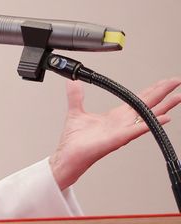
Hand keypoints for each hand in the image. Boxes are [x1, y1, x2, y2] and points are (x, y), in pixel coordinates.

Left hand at [49, 76, 180, 189]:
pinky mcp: (117, 139)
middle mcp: (123, 123)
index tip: (163, 82)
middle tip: (176, 82)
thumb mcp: (76, 112)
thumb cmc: (75, 140)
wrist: (69, 156)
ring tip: (177, 98)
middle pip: (147, 105)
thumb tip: (72, 81)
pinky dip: (150, 124)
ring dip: (163, 107)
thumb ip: (75, 96)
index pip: (138, 99)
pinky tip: (163, 118)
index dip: (151, 89)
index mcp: (116, 116)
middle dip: (163, 93)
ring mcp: (122, 131)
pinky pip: (136, 130)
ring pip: (147, 117)